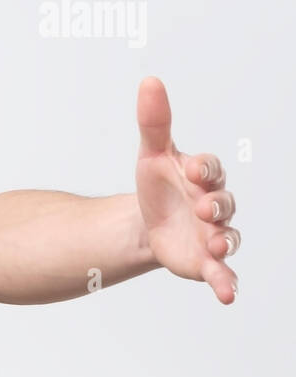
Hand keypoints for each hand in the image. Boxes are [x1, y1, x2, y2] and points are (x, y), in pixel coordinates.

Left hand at [134, 76, 239, 304]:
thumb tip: (150, 81)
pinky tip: (226, 295)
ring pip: (229, 237)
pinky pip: (223, 273)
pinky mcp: (206, 261)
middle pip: (224, 203)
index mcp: (202, 177)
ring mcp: (213, 234)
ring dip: (226, 240)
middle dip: (216, 205)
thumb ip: (154, 122)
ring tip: (218, 244)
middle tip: (202, 208)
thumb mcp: (151, 154)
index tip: (192, 168)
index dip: (204, 168)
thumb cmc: (157, 185)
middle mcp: (214, 205)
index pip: (211, 169)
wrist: (147, 222)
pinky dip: (226, 283)